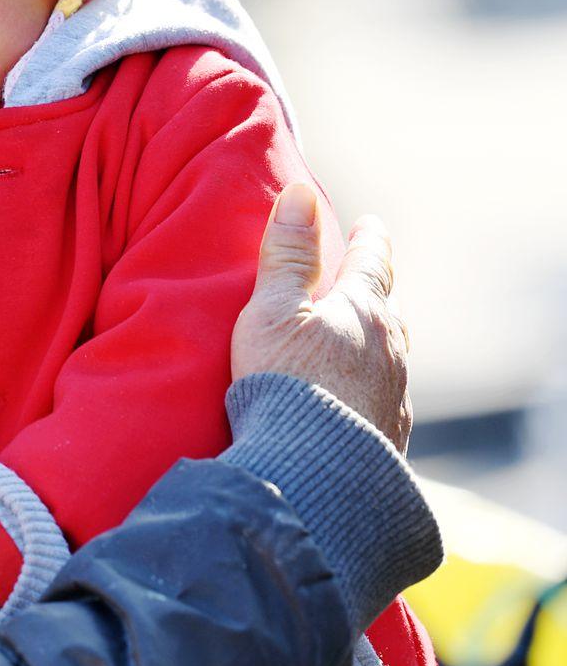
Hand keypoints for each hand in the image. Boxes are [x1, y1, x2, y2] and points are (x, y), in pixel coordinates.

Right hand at [233, 184, 412, 450]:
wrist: (314, 472)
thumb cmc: (286, 383)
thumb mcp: (273, 310)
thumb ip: (287, 255)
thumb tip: (301, 192)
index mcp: (363, 310)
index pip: (372, 262)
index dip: (369, 239)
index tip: (370, 223)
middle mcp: (389, 349)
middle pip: (388, 307)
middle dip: (376, 289)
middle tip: (366, 276)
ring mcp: (393, 394)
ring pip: (391, 353)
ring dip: (377, 338)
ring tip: (360, 336)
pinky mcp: (387, 435)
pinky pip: (385, 395)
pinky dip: (372, 382)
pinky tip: (359, 395)